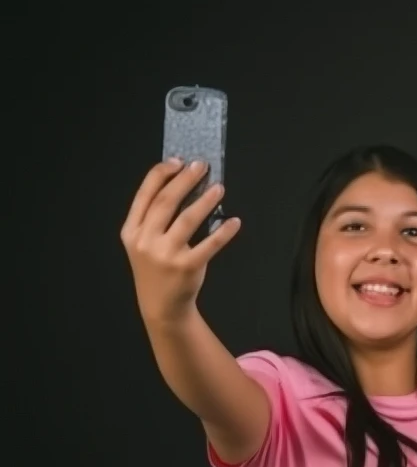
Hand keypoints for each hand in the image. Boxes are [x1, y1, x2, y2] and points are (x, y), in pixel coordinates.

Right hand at [120, 160, 240, 324]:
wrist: (161, 306)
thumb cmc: (156, 268)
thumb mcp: (142, 243)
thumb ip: (153, 218)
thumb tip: (179, 184)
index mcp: (131, 230)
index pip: (146, 194)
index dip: (162, 174)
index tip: (178, 161)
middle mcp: (146, 240)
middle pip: (167, 202)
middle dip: (185, 180)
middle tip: (202, 167)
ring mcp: (166, 254)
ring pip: (188, 219)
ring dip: (206, 200)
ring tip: (219, 188)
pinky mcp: (188, 267)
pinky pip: (210, 245)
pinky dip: (224, 232)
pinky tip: (234, 221)